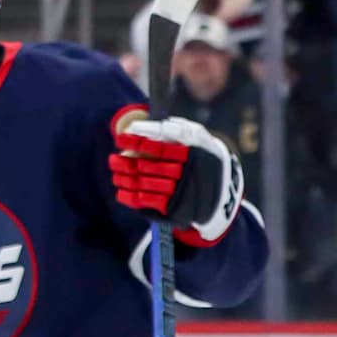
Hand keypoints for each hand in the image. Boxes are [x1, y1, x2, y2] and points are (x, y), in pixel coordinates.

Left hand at [110, 111, 243, 244]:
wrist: (224, 191)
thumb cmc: (203, 156)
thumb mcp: (198, 137)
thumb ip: (176, 129)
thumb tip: (141, 127)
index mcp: (194, 151)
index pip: (160, 146)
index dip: (138, 142)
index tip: (121, 139)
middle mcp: (189, 171)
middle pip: (149, 166)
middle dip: (127, 163)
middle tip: (112, 160)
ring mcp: (183, 190)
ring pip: (145, 184)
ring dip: (126, 179)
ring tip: (116, 174)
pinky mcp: (178, 208)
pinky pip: (149, 202)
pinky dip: (132, 197)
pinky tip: (121, 191)